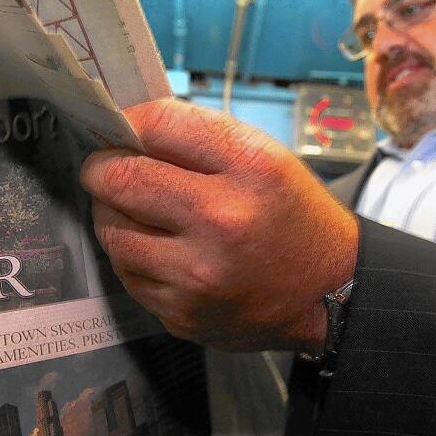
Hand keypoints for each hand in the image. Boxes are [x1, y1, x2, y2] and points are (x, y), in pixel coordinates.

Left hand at [81, 99, 358, 352]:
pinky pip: (128, 273)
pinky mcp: (182, 313)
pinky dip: (132, 255)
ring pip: (112, 230)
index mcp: (251, 168)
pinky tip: (157, 248)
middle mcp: (222, 221)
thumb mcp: (268, 158)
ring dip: (113, 213)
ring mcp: (198, 275)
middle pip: (121, 179)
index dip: (129, 121)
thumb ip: (199, 139)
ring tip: (133, 209)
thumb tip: (127, 128)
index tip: (123, 128)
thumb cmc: (293, 217)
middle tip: (106, 167)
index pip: (159, 124)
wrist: (332, 295)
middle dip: (103, 168)